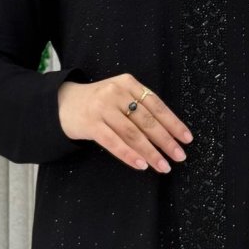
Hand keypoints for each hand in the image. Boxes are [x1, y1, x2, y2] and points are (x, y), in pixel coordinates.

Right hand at [58, 75, 191, 172]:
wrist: (62, 103)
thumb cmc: (98, 103)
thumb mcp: (119, 95)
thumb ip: (139, 107)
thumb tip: (168, 133)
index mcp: (128, 83)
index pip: (156, 105)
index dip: (173, 123)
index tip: (186, 139)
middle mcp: (115, 92)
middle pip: (147, 120)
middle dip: (166, 140)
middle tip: (179, 156)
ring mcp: (102, 108)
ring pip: (132, 133)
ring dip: (150, 152)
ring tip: (163, 166)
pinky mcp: (90, 124)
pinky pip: (114, 142)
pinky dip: (129, 155)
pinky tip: (141, 165)